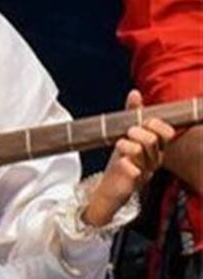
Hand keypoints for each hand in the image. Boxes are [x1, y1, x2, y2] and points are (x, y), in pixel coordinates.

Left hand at [83, 89, 175, 226]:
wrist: (111, 185)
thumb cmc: (123, 158)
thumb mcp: (127, 134)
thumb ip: (132, 114)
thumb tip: (135, 93)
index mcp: (156, 147)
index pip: (167, 133)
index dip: (157, 124)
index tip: (144, 120)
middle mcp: (154, 159)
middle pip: (153, 140)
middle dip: (139, 132)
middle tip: (129, 132)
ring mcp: (144, 171)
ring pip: (140, 152)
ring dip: (128, 145)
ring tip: (120, 144)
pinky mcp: (132, 183)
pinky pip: (132, 171)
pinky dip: (125, 164)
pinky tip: (121, 162)